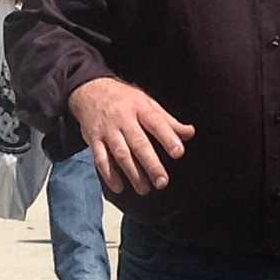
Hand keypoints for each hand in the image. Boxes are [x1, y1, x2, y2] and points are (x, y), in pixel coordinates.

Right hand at [70, 76, 193, 195]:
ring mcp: (107, 130)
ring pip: (120, 153)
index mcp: (140, 108)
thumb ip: (168, 121)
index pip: (156, 123)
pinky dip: (109, 175)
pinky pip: (100, 159)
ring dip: (132, 173)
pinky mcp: (94, 140)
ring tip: (144, 189)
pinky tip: (119, 187)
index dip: (167, 137)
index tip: (178, 152)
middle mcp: (123, 119)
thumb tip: (189, 133)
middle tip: (162, 181)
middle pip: (138, 143)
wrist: (89, 90)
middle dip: (151, 163)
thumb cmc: (124, 99)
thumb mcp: (147, 103)